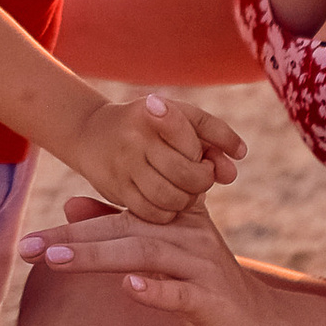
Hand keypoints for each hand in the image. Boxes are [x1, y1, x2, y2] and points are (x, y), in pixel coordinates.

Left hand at [17, 193, 278, 325]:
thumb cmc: (208, 293)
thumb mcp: (164, 256)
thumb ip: (121, 227)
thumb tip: (71, 203)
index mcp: (176, 220)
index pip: (118, 216)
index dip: (72, 223)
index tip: (26, 237)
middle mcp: (189, 235)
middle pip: (124, 230)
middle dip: (72, 238)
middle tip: (27, 248)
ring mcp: (203, 266)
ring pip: (145, 253)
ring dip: (98, 255)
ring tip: (57, 259)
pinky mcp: (214, 301)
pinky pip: (182, 293)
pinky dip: (155, 290)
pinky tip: (127, 288)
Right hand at [59, 89, 243, 225]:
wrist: (90, 132)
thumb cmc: (148, 124)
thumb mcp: (180, 117)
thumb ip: (213, 137)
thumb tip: (235, 166)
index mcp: (157, 112)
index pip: (196, 142)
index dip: (210, 159)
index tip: (207, 160)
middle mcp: (137, 137)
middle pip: (187, 174)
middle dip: (201, 182)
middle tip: (198, 179)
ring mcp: (124, 164)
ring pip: (170, 197)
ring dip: (185, 200)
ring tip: (183, 191)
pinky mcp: (115, 188)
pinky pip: (151, 212)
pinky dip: (166, 213)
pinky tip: (166, 202)